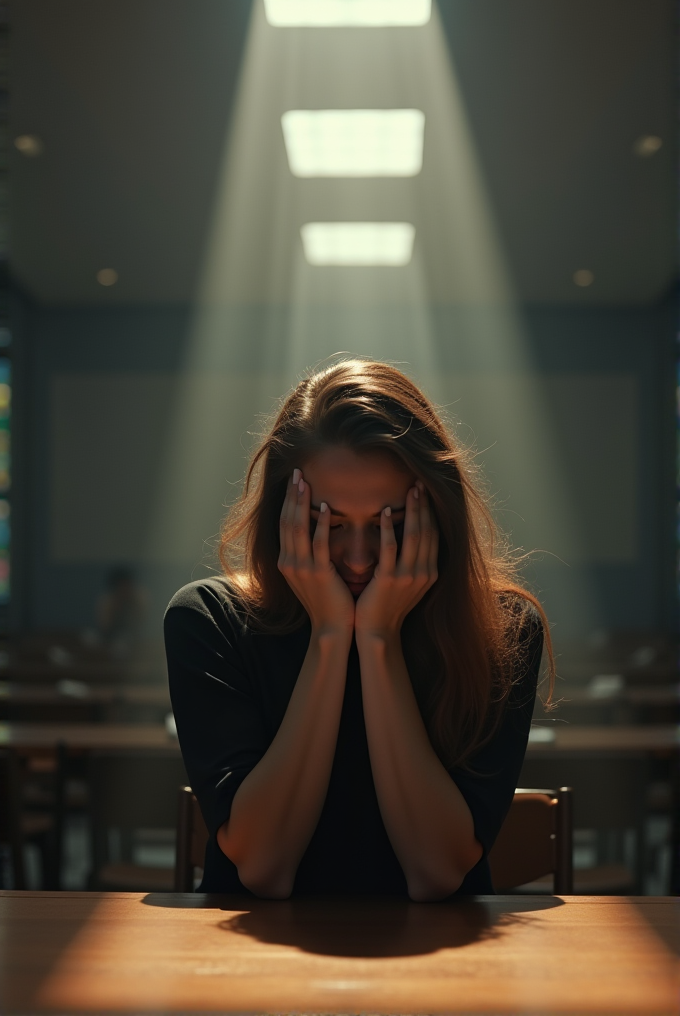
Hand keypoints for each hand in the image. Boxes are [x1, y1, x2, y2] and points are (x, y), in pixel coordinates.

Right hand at [278, 469, 354, 636]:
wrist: (332, 629)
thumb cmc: (328, 601)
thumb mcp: (313, 574)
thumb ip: (312, 553)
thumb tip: (319, 530)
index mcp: (287, 562)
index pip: (284, 524)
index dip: (288, 501)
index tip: (294, 481)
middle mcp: (289, 562)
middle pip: (287, 521)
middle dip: (291, 496)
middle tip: (296, 472)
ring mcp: (301, 568)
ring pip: (297, 528)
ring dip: (301, 503)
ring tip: (305, 481)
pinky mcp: (318, 574)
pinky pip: (317, 544)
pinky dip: (320, 524)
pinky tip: (326, 507)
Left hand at [354, 481, 437, 641]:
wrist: (378, 634)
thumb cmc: (388, 606)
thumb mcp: (408, 583)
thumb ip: (412, 562)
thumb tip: (411, 538)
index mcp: (429, 571)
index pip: (434, 534)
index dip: (431, 512)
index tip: (427, 492)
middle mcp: (424, 572)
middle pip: (428, 530)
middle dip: (425, 505)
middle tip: (420, 482)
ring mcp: (408, 576)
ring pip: (414, 536)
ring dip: (412, 510)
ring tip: (410, 489)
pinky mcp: (389, 580)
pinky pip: (390, 549)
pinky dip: (388, 528)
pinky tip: (383, 511)